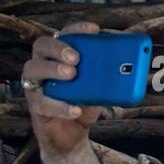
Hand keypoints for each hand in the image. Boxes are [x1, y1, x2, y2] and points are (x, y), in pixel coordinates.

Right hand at [20, 21, 101, 156]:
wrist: (73, 134)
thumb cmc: (84, 105)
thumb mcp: (100, 90)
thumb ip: (108, 79)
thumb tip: (130, 70)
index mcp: (61, 57)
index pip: (63, 35)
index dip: (77, 29)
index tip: (94, 29)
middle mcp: (44, 65)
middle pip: (42, 46)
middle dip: (59, 48)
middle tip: (76, 57)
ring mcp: (36, 84)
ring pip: (33, 68)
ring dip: (53, 69)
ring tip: (72, 75)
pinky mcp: (35, 106)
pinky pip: (43, 103)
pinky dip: (60, 106)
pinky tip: (75, 109)